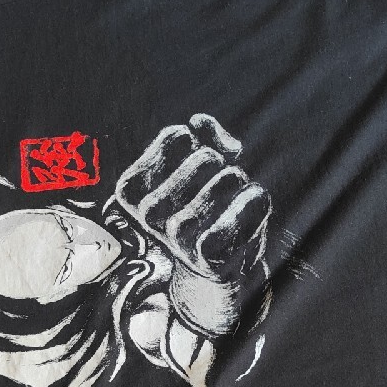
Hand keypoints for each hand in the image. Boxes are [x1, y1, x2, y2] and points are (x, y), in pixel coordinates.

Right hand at [114, 114, 270, 281]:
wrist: (215, 264)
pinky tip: (249, 211)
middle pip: (206, 157)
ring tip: (234, 196)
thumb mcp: (200, 166)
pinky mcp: (207, 255)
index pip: (177, 136)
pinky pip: (246, 206)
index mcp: (133, 188)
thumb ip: (204, 135)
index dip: (198, 142)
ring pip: (227, 179)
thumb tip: (199, 122)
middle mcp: (148, 213)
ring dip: (240, 182)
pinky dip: (254, 202)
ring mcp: (177, 236)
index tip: (194, 165)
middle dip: (224, 164)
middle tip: (220, 183)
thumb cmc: (204, 206)